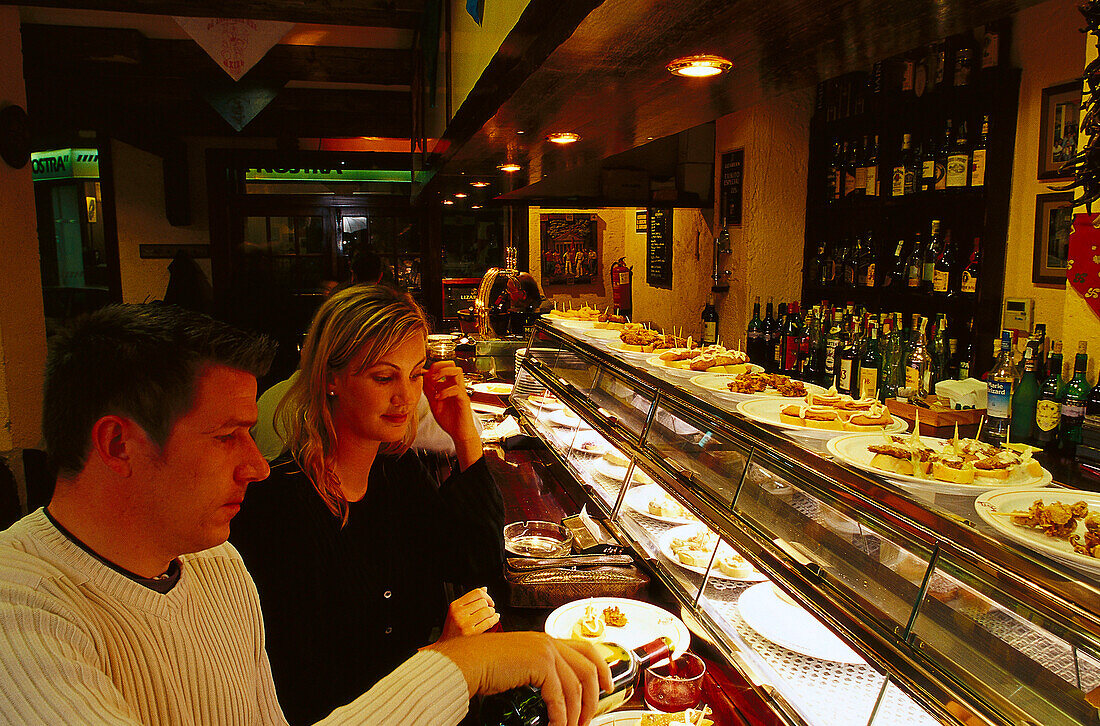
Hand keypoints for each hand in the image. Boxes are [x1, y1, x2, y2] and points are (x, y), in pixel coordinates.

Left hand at [422, 361, 480, 467]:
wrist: (459, 434)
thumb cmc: (449, 420)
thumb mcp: (434, 404)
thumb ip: (429, 392)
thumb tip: (422, 380)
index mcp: (449, 386)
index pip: (443, 368)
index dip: (431, 369)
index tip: (422, 377)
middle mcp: (456, 386)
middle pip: (452, 365)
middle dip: (439, 366)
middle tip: (430, 375)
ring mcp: (460, 392)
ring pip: (457, 371)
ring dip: (443, 373)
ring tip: (434, 382)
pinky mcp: (463, 400)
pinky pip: (456, 389)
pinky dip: (445, 391)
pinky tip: (438, 398)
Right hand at [430, 632, 611, 725]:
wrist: (467, 663)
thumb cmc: (485, 667)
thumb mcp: (519, 666)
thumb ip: (537, 674)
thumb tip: (551, 697)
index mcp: (546, 640)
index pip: (585, 648)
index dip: (601, 667)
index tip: (606, 686)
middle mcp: (549, 642)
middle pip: (588, 668)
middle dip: (593, 698)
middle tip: (588, 718)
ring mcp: (545, 650)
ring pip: (576, 685)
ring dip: (576, 713)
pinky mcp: (539, 663)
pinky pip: (560, 695)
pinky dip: (561, 715)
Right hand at [440, 587, 499, 639]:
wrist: (447, 646)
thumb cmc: (453, 628)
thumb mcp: (456, 610)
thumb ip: (470, 599)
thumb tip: (485, 589)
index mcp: (455, 605)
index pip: (476, 593)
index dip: (486, 596)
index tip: (489, 601)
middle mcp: (459, 613)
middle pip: (483, 602)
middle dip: (489, 606)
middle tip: (488, 610)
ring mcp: (465, 624)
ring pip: (487, 611)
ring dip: (492, 612)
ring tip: (490, 615)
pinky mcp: (471, 634)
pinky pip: (488, 622)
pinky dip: (495, 619)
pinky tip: (495, 619)